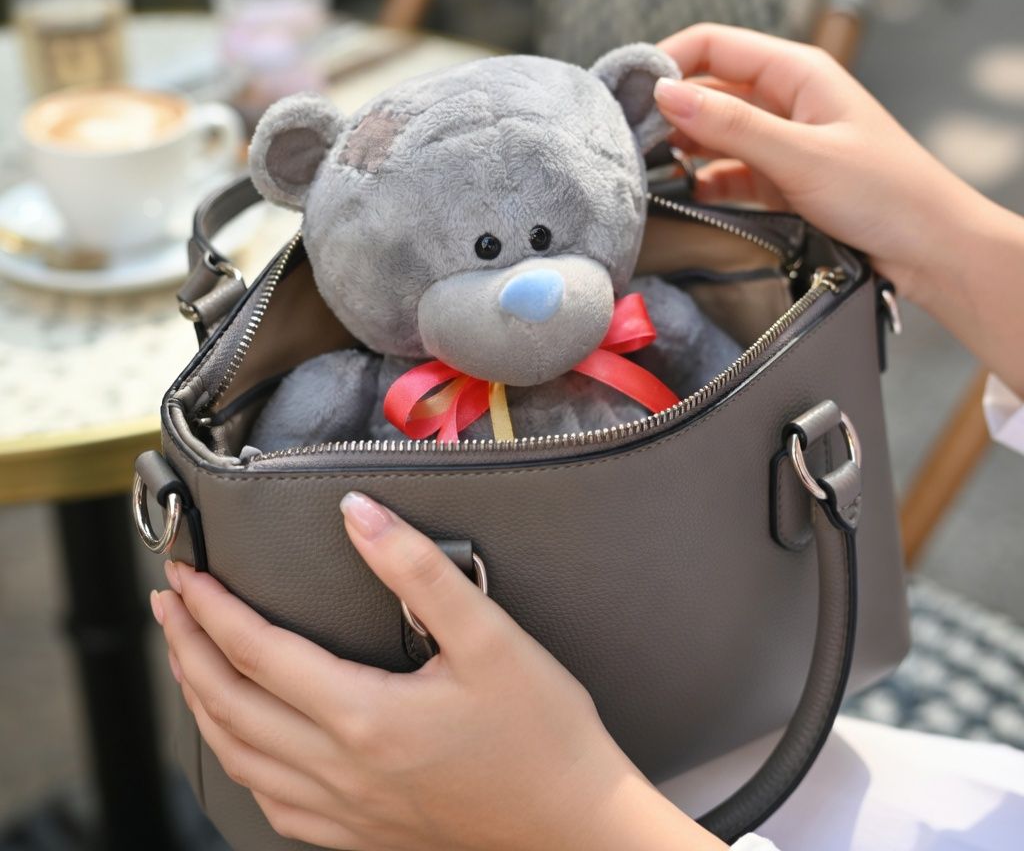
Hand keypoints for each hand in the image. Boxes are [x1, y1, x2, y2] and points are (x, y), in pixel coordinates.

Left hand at [152, 492, 723, 850]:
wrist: (574, 825)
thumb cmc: (542, 734)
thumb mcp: (491, 638)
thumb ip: (419, 570)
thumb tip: (360, 515)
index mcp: (365, 717)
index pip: (258, 652)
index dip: (213, 609)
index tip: (185, 575)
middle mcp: (340, 770)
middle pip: (230, 705)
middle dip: (188, 650)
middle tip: (168, 606)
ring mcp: (344, 811)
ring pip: (239, 758)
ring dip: (201, 702)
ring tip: (188, 661)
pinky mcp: (359, 834)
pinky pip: (271, 804)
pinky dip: (238, 764)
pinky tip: (244, 747)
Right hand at [655, 23, 1023, 394]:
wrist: (929, 248)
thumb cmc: (886, 193)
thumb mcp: (800, 156)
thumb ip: (731, 125)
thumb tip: (665, 93)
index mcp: (796, 72)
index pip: (713, 44)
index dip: (666, 60)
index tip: (627, 92)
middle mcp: (785, 98)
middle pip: (708, 87)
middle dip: (666, 109)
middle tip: (625, 139)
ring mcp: (780, 139)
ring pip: (713, 131)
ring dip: (681, 147)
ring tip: (645, 169)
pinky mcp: (778, 177)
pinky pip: (726, 170)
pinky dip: (702, 180)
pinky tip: (682, 195)